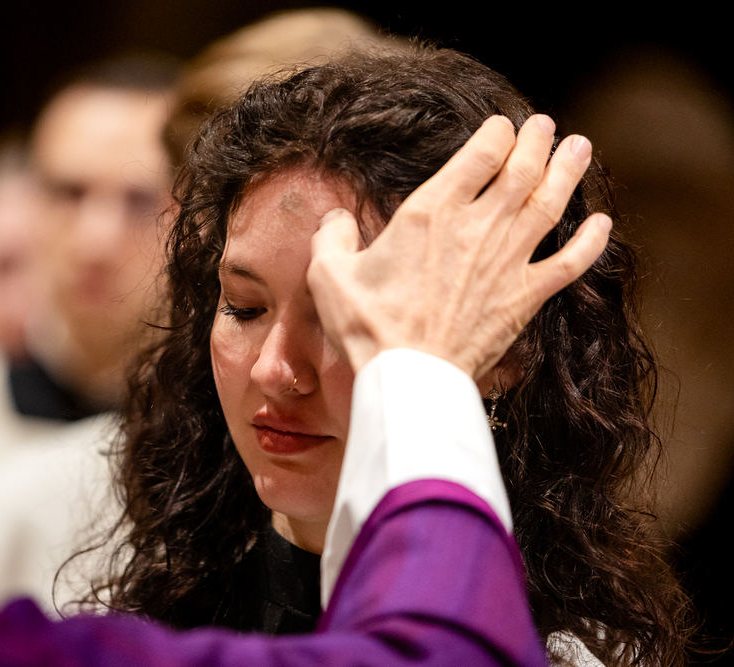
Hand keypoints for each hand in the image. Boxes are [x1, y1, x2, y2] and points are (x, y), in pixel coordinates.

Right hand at [307, 114, 611, 379]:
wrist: (408, 376)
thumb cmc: (367, 326)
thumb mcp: (328, 274)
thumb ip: (333, 237)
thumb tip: (336, 220)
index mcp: (432, 212)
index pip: (481, 153)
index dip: (497, 133)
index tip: (502, 126)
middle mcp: (477, 227)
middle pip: (521, 170)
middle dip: (537, 141)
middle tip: (545, 125)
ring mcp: (507, 262)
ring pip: (549, 204)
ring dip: (568, 173)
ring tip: (580, 148)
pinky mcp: (524, 297)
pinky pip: (569, 263)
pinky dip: (590, 242)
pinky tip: (602, 224)